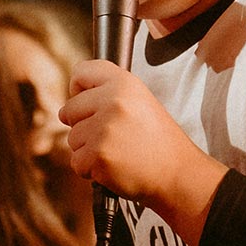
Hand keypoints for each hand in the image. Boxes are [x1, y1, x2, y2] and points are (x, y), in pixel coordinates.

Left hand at [59, 59, 226, 242]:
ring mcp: (104, 128)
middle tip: (112, 136)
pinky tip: (115, 166)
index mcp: (125, 83)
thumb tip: (67, 107)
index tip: (85, 101)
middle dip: (82, 126)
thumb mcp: (140, 102)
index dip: (77, 89)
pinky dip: (90, 169)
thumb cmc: (158, 141)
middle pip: (69, 109)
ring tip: (118, 151)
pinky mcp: (98, 154)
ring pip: (72, 138)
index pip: (81, 72)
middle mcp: (113, 101)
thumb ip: (108, 95)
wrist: (178, 174)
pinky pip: (76, 162)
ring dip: (88, 150)